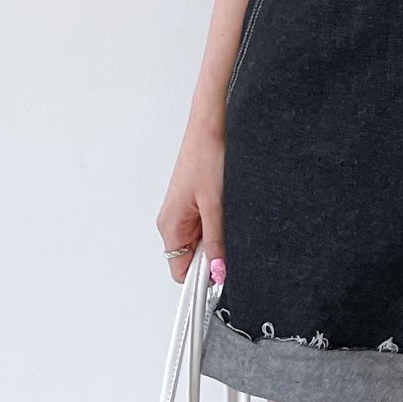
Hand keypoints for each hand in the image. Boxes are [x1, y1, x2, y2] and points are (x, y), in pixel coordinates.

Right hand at [156, 117, 226, 286]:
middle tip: (232, 239)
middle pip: (193, 257)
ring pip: (202, 240)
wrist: (211, 122)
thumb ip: (216, 240)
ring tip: (230, 214)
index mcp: (170, 225)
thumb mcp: (215, 204)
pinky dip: (220, 222)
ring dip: (218, 236)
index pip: (181, 272)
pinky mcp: (195, 200)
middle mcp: (173, 220)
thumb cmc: (206, 154)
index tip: (223, 276)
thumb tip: (219, 271)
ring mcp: (184, 210)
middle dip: (214, 254)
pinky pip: (207, 223)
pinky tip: (229, 206)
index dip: (202, 278)